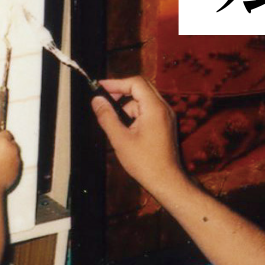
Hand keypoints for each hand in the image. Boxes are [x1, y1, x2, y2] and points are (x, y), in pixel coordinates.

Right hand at [0, 130, 20, 192]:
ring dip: (5, 155)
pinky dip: (7, 165)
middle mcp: (14, 150)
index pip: (5, 132)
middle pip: (10, 143)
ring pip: (12, 154)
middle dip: (2, 145)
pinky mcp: (17, 171)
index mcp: (4, 141)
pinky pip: (13, 164)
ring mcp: (17, 161)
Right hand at [92, 76, 188, 196]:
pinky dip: (135, 116)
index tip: (100, 87)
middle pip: (141, 88)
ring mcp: (166, 116)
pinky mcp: (165, 125)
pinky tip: (127, 132)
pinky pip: (148, 112)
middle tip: (104, 101)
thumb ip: (107, 117)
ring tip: (116, 126)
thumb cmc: (146, 163)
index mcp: (154, 108)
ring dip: (127, 108)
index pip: (135, 83)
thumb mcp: (120, 139)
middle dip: (121, 93)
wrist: (167, 181)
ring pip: (143, 101)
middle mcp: (164, 108)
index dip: (116, 83)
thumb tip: (97, 101)